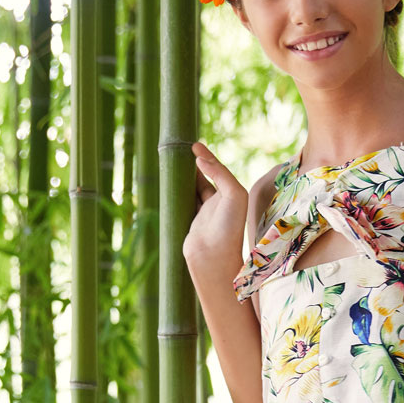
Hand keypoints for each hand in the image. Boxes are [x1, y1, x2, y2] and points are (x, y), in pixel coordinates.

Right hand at [184, 142, 247, 259]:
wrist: (214, 257)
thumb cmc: (228, 227)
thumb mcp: (234, 195)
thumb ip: (220, 174)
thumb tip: (200, 159)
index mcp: (232, 195)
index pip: (218, 170)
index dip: (207, 157)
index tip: (194, 145)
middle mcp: (220, 203)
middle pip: (206, 177)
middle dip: (195, 164)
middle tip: (181, 149)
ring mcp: (204, 212)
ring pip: (193, 188)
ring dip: (185, 176)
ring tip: (174, 162)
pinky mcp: (191, 220)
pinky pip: (183, 201)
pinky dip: (177, 191)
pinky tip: (170, 182)